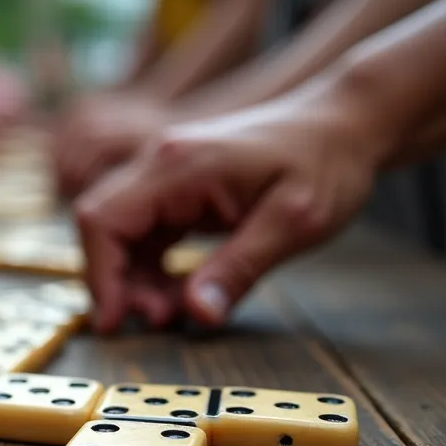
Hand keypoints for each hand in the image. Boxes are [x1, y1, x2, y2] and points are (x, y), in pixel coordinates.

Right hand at [73, 93, 383, 331]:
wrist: (345, 124)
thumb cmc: (327, 164)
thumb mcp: (294, 224)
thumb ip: (241, 268)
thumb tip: (197, 315)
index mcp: (179, 166)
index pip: (102, 219)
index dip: (100, 275)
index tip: (117, 320)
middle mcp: (161, 163)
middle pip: (101, 226)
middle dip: (117, 281)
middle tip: (159, 321)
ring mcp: (167, 173)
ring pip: (120, 233)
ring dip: (134, 279)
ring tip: (172, 312)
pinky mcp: (178, 188)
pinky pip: (145, 232)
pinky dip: (152, 267)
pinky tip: (181, 292)